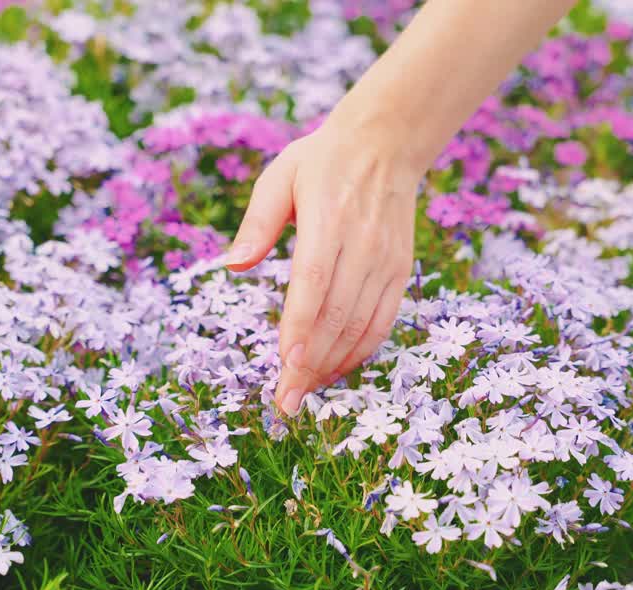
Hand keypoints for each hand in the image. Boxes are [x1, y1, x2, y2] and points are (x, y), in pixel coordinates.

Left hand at [225, 120, 419, 415]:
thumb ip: (257, 223)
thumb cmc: (322, 161)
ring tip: (305, 393)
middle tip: (286, 401)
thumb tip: (232, 265)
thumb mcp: (280, 177)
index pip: (315, 284)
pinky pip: (382, 321)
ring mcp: (387, 261)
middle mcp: (363, 245)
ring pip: (361, 326)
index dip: (301, 328)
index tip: (286, 366)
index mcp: (329, 220)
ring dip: (333, 365)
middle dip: (311, 364)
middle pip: (337, 316)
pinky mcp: (400, 271)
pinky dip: (360, 351)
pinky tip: (336, 370)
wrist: (387, 144)